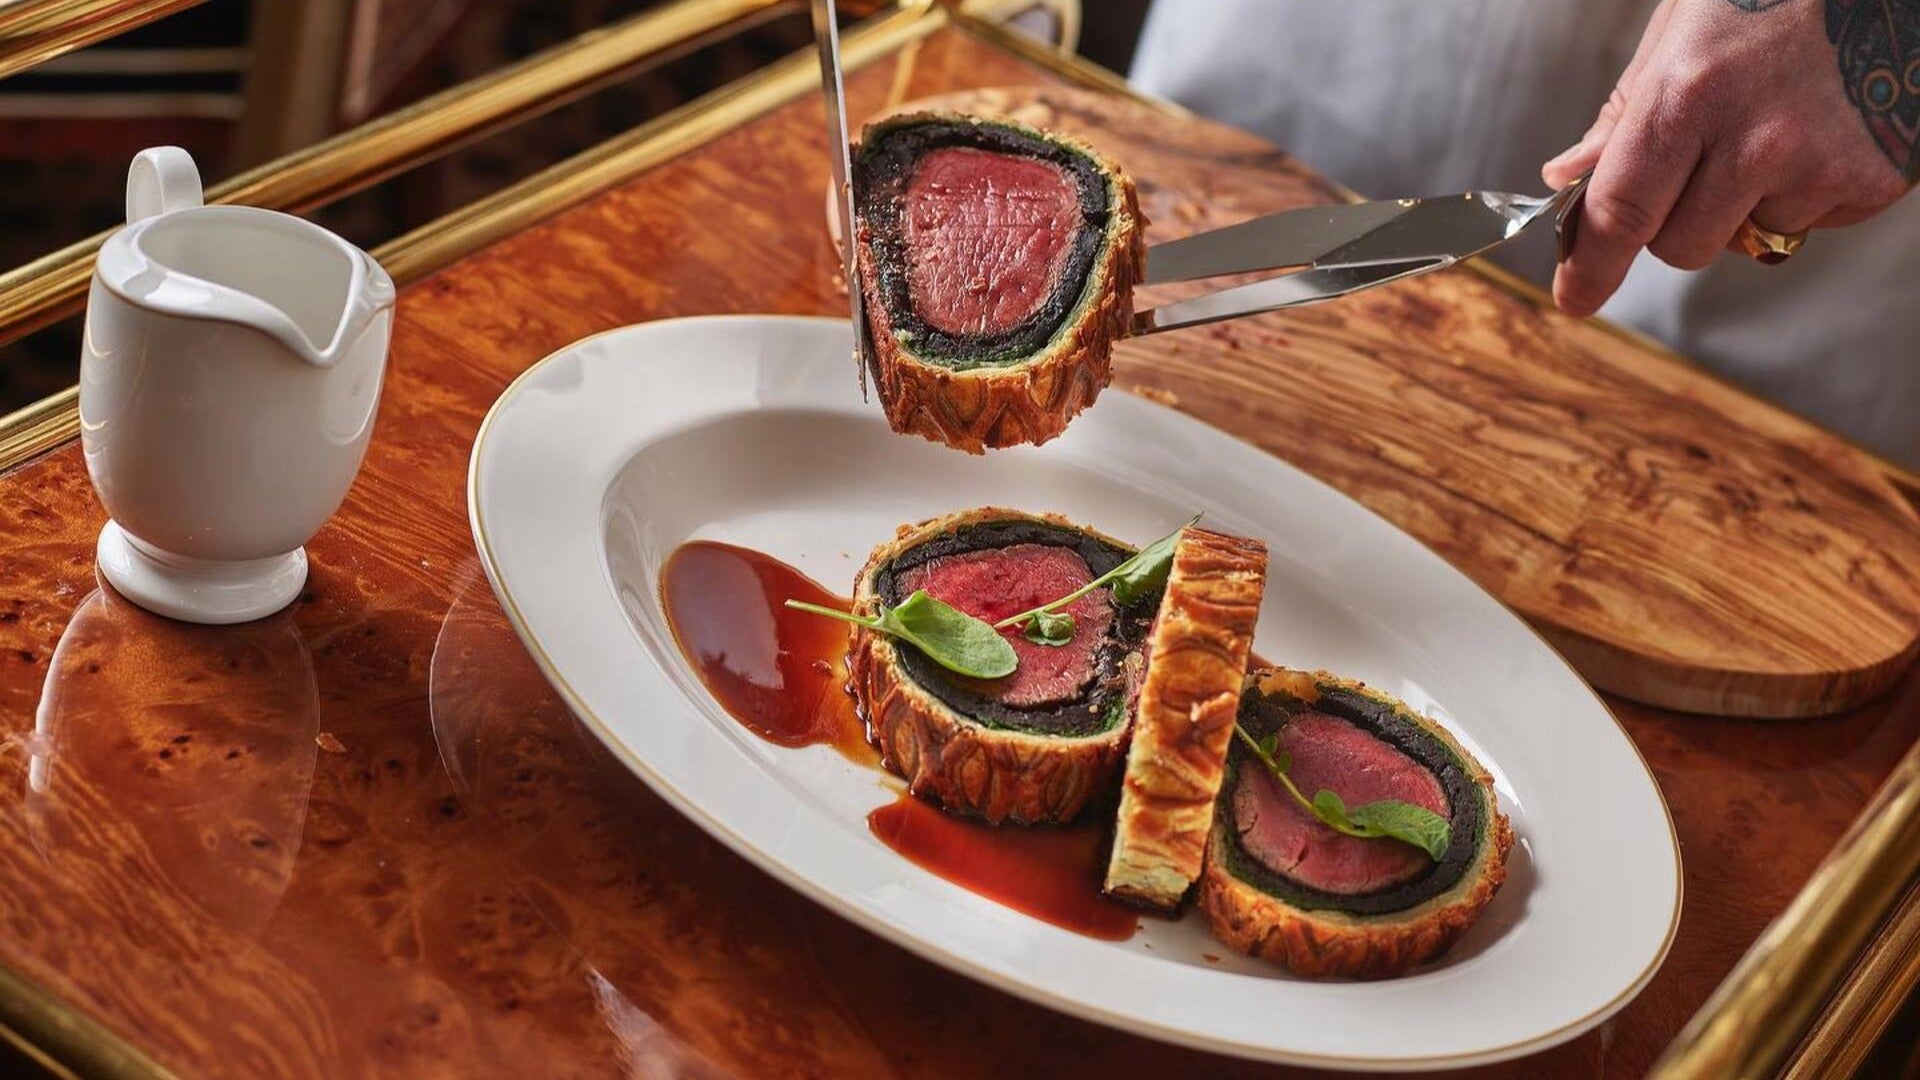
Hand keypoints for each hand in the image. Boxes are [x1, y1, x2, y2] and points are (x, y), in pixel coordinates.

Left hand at [1541, 0, 1916, 315]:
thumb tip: (1569, 177)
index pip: (1621, 211)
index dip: (1591, 265)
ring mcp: (1819, 165)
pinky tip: (1817, 132)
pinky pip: (1809, 225)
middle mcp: (1756, 139)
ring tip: (1774, 125)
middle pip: (1680, 247)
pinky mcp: (1872, 181)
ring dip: (1746, 204)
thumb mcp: (1681, 30)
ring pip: (1746, 239)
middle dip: (1674, 222)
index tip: (1575, 297)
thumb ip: (1625, 113)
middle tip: (1702, 158)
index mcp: (1690, 93)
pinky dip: (1803, 194)